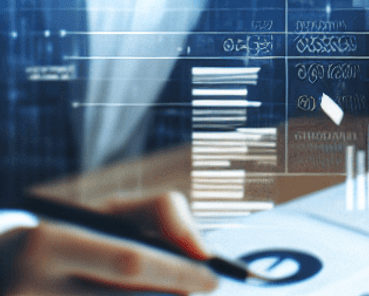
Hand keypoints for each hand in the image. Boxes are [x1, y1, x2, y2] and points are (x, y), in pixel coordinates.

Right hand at [1, 192, 216, 295]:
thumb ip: (162, 214)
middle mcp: (32, 291)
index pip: (131, 263)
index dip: (179, 273)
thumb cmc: (73, 236)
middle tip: (202, 292)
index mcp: (50, 244)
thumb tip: (203, 250)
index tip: (214, 278)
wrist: (1, 273)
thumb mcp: (108, 212)